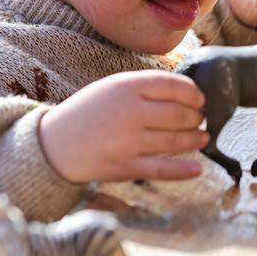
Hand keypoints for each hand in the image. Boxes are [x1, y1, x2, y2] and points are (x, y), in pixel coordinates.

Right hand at [38, 71, 208, 182]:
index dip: (193, 93)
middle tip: (201, 119)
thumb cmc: (87, 113)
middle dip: (196, 117)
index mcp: (126, 87)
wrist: (53, 145)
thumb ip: (143, 88)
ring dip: (195, 139)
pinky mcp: (125, 167)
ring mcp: (128, 142)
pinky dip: (183, 170)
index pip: (173, 86)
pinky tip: (197, 168)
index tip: (199, 99)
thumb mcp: (110, 88)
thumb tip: (185, 94)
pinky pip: (162, 170)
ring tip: (203, 137)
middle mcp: (129, 112)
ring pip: (175, 140)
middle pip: (179, 114)